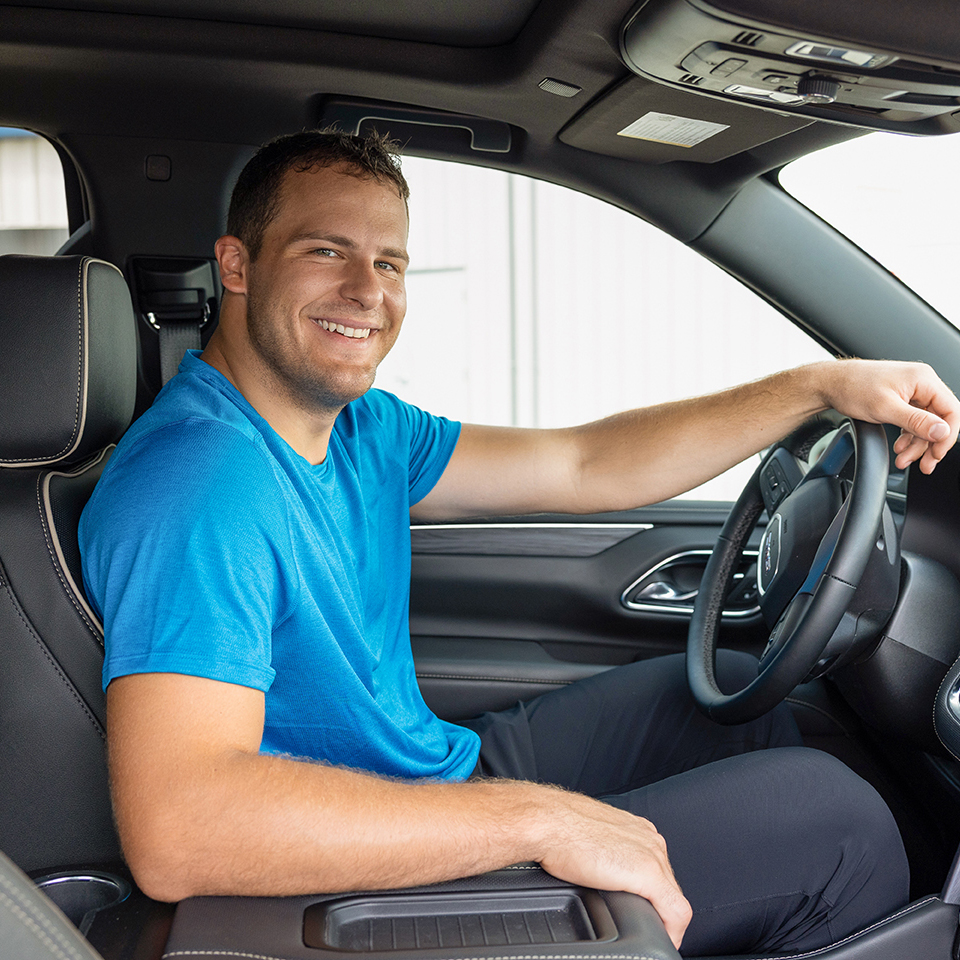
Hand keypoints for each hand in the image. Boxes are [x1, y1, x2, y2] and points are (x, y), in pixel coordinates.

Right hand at [530, 786, 691, 948]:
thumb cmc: (556, 828)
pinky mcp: (649, 874)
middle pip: (668, 884)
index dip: (650, 894)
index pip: (657, 867)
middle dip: (658, 908)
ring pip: (674, 898)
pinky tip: (662, 940)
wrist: (546, 822)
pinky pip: (677, 912)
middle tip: (645, 925)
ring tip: (651, 933)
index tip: (641, 907)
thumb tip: (594, 868)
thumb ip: (603, 849)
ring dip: (664, 919)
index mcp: (636, 829)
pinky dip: (673, 932)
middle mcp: (649, 839)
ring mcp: (652, 855)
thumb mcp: (588, 838)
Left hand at [816, 359, 959, 473]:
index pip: (951, 410)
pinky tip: (899, 449)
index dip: (947, 436)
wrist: (829, 383)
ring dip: (916, 445)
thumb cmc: (852, 388)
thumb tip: (942, 431)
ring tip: (903, 460)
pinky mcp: (900, 399)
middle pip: (939, 420)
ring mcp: (910, 391)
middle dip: (930, 445)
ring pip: (924, 424)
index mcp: (923, 379)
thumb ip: (916, 421)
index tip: (936, 454)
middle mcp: (921, 383)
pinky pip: (912, 421)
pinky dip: (907, 437)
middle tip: (924, 465)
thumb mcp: (885, 409)